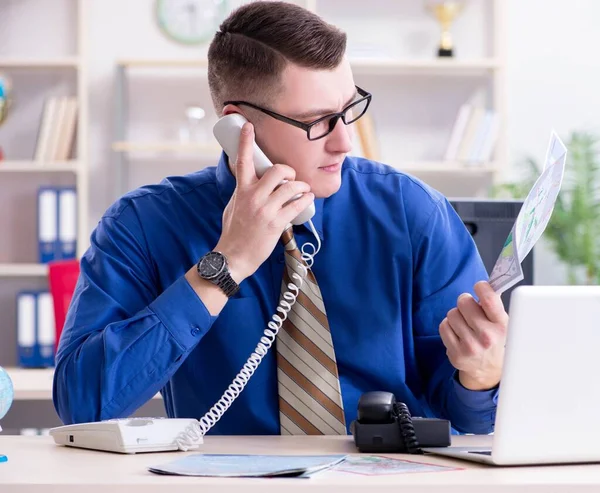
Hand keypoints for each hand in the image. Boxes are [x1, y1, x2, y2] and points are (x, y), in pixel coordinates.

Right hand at [215, 122, 313, 281]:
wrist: (234, 256)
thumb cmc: (233, 232)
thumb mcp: (233, 206)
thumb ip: (243, 191)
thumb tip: (252, 181)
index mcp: (241, 190)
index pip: (242, 161)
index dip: (245, 141)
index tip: (248, 126)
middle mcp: (253, 196)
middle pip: (277, 170)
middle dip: (289, 171)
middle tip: (292, 179)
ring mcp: (265, 209)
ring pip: (292, 187)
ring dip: (302, 187)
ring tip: (303, 191)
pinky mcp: (277, 223)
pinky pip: (298, 204)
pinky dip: (307, 200)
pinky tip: (307, 200)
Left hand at [439, 281, 507, 390]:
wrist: (488, 369)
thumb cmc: (493, 338)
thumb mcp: (500, 321)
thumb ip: (493, 303)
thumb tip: (486, 283)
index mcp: (501, 325)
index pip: (489, 299)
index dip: (481, 287)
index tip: (479, 287)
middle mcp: (487, 337)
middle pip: (464, 302)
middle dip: (465, 302)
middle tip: (469, 310)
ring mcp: (471, 347)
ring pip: (452, 314)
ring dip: (456, 316)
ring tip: (465, 324)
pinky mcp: (456, 354)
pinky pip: (443, 326)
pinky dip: (448, 326)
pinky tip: (458, 333)